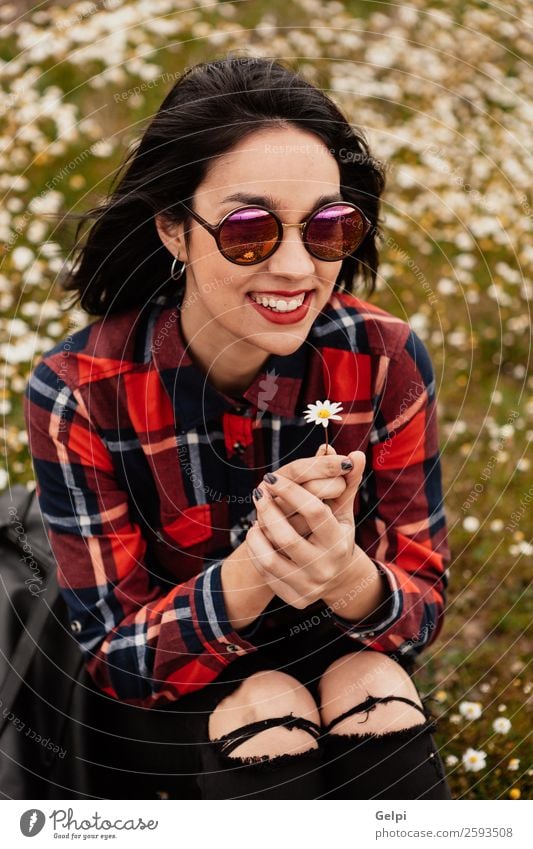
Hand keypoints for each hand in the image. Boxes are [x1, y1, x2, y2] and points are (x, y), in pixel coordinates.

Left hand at [245, 450, 365, 607]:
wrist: (336, 577)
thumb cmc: (335, 532)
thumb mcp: (341, 510)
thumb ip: (347, 482)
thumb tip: (357, 453)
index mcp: (339, 541)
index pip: (314, 511)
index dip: (290, 490)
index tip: (272, 476)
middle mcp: (326, 567)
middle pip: (286, 536)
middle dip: (267, 510)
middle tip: (258, 491)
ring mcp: (309, 586)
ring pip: (270, 558)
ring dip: (257, 532)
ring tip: (256, 515)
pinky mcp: (294, 599)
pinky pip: (265, 573)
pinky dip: (256, 550)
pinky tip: (257, 535)